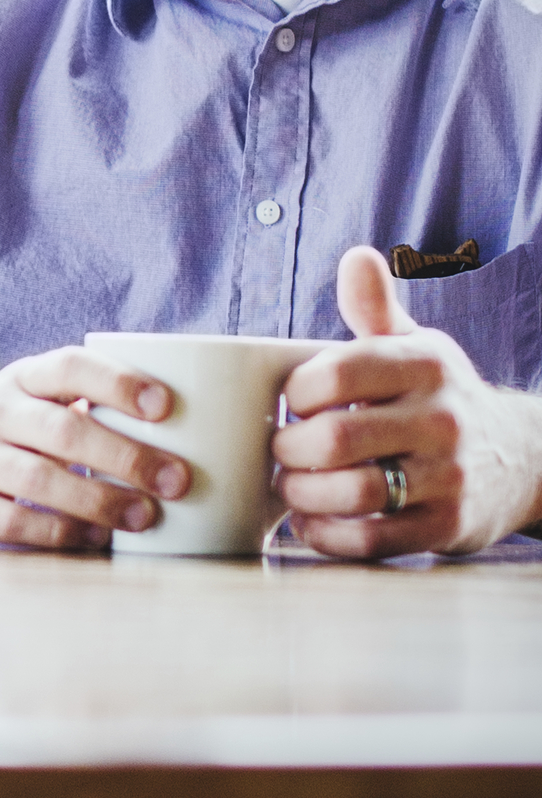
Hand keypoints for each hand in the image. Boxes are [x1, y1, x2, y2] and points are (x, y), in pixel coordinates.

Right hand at [0, 347, 189, 546]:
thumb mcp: (18, 399)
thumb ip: (76, 405)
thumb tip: (181, 425)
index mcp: (17, 380)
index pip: (69, 367)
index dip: (118, 382)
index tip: (166, 405)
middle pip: (64, 429)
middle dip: (127, 456)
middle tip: (178, 481)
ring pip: (41, 479)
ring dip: (100, 500)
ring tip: (146, 518)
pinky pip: (12, 520)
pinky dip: (59, 533)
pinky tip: (94, 541)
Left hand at [275, 247, 541, 557]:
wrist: (518, 457)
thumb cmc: (436, 396)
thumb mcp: (413, 346)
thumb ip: (375, 307)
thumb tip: (357, 257)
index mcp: (425, 365)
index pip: (339, 372)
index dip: (296, 391)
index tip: (290, 401)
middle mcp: (442, 420)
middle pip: (337, 438)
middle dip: (289, 447)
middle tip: (279, 449)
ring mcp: (449, 477)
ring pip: (354, 493)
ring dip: (302, 494)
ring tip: (289, 486)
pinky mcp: (447, 527)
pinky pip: (373, 540)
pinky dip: (327, 536)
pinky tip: (309, 523)